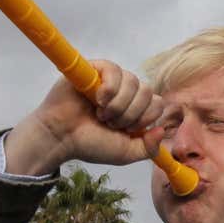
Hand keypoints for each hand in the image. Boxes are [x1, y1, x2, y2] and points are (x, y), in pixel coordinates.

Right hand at [4, 60, 167, 174]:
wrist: (62, 138)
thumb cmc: (91, 143)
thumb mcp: (125, 153)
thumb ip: (148, 148)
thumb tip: (162, 130)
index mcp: (135, 109)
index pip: (157, 104)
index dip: (145, 118)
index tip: (125, 130)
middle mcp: (126, 92)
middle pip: (147, 92)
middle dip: (130, 113)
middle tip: (110, 123)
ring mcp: (111, 80)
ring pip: (133, 82)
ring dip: (118, 104)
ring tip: (101, 114)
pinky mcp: (95, 69)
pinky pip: (114, 70)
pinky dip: (110, 88)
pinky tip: (98, 100)